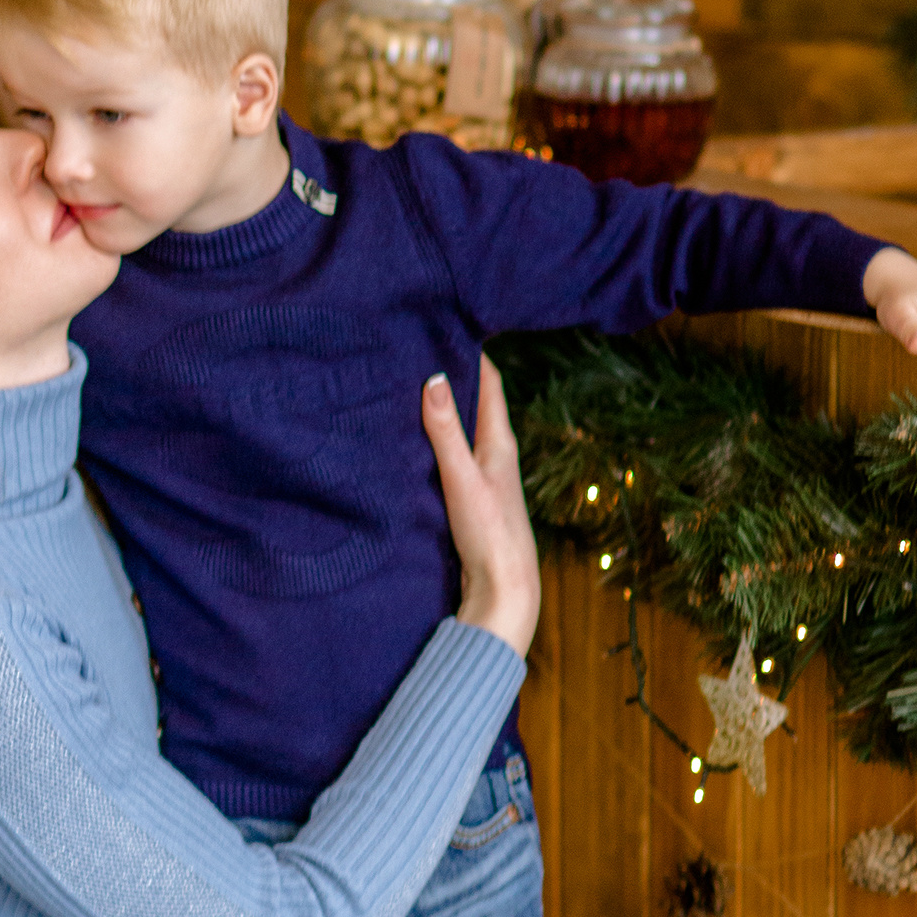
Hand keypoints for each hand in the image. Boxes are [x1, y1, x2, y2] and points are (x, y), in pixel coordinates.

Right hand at [425, 359, 541, 657]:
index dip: (471, 352)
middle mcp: (497, 456)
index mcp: (500, 444)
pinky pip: (453, 458)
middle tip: (420, 348)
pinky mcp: (472, 502)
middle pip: (476, 404)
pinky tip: (415, 445)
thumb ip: (445, 431)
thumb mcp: (462, 478)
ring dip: (444, 411)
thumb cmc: (490, 535)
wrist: (505, 593)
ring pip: (464, 432)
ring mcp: (486, 480)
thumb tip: (432, 378)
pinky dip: (437, 442)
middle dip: (452, 376)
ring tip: (411, 387)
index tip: (448, 324)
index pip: (489, 383)